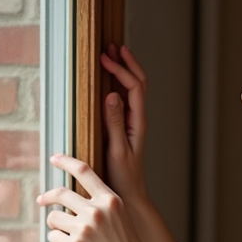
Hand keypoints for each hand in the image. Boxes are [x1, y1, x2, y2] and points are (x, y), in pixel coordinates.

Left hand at [38, 154, 154, 241]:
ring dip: (55, 224)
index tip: (55, 158)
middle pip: (61, 194)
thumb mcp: (121, 217)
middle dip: (47, 197)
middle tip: (41, 200)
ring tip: (66, 234)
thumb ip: (102, 203)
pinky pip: (53, 236)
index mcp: (110, 200)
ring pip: (54, 217)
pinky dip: (56, 241)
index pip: (84, 171)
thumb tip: (75, 195)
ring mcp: (84, 228)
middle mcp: (97, 211)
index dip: (66, 162)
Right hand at [100, 44, 148, 202]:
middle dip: (126, 63)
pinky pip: (124, 100)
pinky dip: (118, 84)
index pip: (133, 87)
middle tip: (111, 47)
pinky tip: (107, 80)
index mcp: (138, 122)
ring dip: (124, 70)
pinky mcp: (124, 128)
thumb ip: (114, 122)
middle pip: (138, 83)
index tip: (104, 59)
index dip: (120, 70)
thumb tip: (111, 94)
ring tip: (111, 55)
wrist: (130, 195)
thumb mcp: (115, 150)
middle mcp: (137, 119)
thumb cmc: (123, 177)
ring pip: (132, 89)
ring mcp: (132, 122)